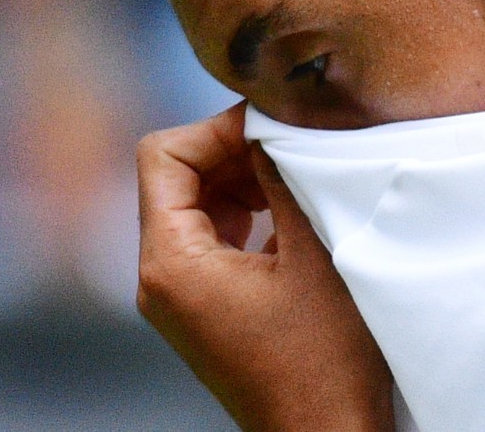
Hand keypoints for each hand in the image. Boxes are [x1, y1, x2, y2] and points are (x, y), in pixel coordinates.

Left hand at [135, 103, 394, 430]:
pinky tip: (291, 218)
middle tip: (292, 146)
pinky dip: (244, 217)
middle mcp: (158, 279)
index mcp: (170, 263)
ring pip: (193, 206)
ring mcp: (178, 298)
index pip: (162, 154)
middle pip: (175, 177)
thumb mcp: (312, 253)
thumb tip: (269, 124)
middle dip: (231, 153)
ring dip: (241, 183)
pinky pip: (209, 240)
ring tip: (295, 179)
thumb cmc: (325, 360)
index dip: (216, 128)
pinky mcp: (202, 310)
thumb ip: (281, 179)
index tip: (271, 127)